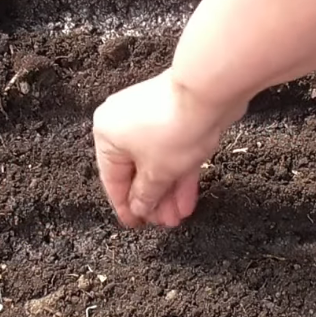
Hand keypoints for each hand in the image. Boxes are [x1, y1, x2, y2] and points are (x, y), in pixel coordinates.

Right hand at [92, 70, 242, 227]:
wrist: (208, 92)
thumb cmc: (173, 127)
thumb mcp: (157, 173)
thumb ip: (145, 196)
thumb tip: (138, 207)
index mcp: (107, 135)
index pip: (112, 179)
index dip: (125, 206)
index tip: (135, 224)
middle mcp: (124, 124)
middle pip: (137, 172)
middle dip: (153, 201)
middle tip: (164, 222)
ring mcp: (151, 120)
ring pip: (158, 163)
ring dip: (168, 191)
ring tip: (179, 215)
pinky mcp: (176, 118)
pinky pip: (173, 152)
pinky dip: (179, 174)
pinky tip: (188, 198)